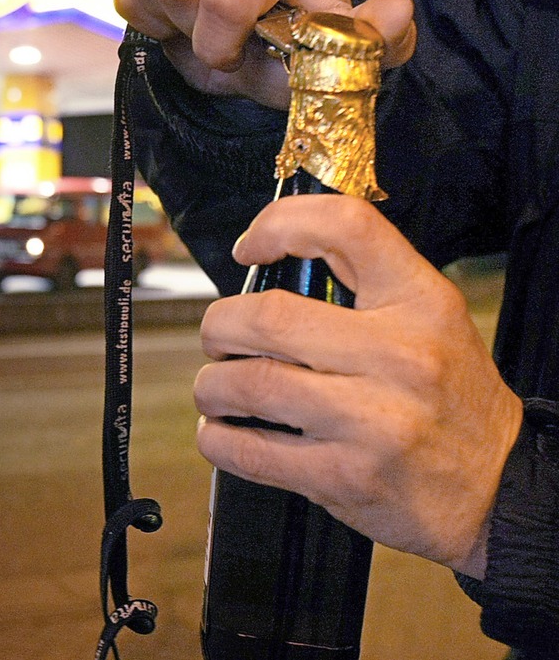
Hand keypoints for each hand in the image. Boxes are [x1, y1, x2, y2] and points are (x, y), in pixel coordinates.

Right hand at [115, 0, 415, 107]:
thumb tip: (397, 10)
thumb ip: (371, 41)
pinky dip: (148, 15)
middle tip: (223, 43)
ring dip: (172, 24)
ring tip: (204, 28)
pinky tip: (181, 16)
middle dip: (196, 33)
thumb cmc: (293, 50)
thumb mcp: (332, 57)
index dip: (222, 43)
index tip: (239, 56)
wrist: (253, 46)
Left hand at [194, 195, 522, 578]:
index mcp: (419, 302)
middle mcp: (398, 355)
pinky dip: (219, 440)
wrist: (496, 483)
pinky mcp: (345, 476)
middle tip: (219, 336)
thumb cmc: (453, 394)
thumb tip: (276, 260)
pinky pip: (253, 452)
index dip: (280, 223)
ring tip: (216, 388)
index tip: (249, 248)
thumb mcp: (430, 316)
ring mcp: (372, 420)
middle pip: (268, 317)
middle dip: (219, 325)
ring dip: (212, 386)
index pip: (345, 227)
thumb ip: (364, 281)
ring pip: (249, 384)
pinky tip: (221, 433)